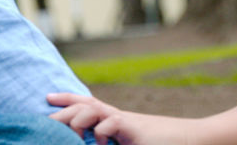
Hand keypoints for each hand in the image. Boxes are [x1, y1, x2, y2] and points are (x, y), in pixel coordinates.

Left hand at [48, 93, 198, 144]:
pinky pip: (112, 123)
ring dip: (78, 119)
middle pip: (84, 105)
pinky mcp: (135, 129)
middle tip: (45, 118)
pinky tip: (98, 143)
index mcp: (113, 121)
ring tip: (70, 133)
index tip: (47, 97)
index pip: (86, 104)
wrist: (190, 140)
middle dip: (63, 110)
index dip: (67, 99)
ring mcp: (126, 121)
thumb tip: (94, 142)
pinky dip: (101, 132)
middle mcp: (116, 117)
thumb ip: (111, 143)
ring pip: (93, 109)